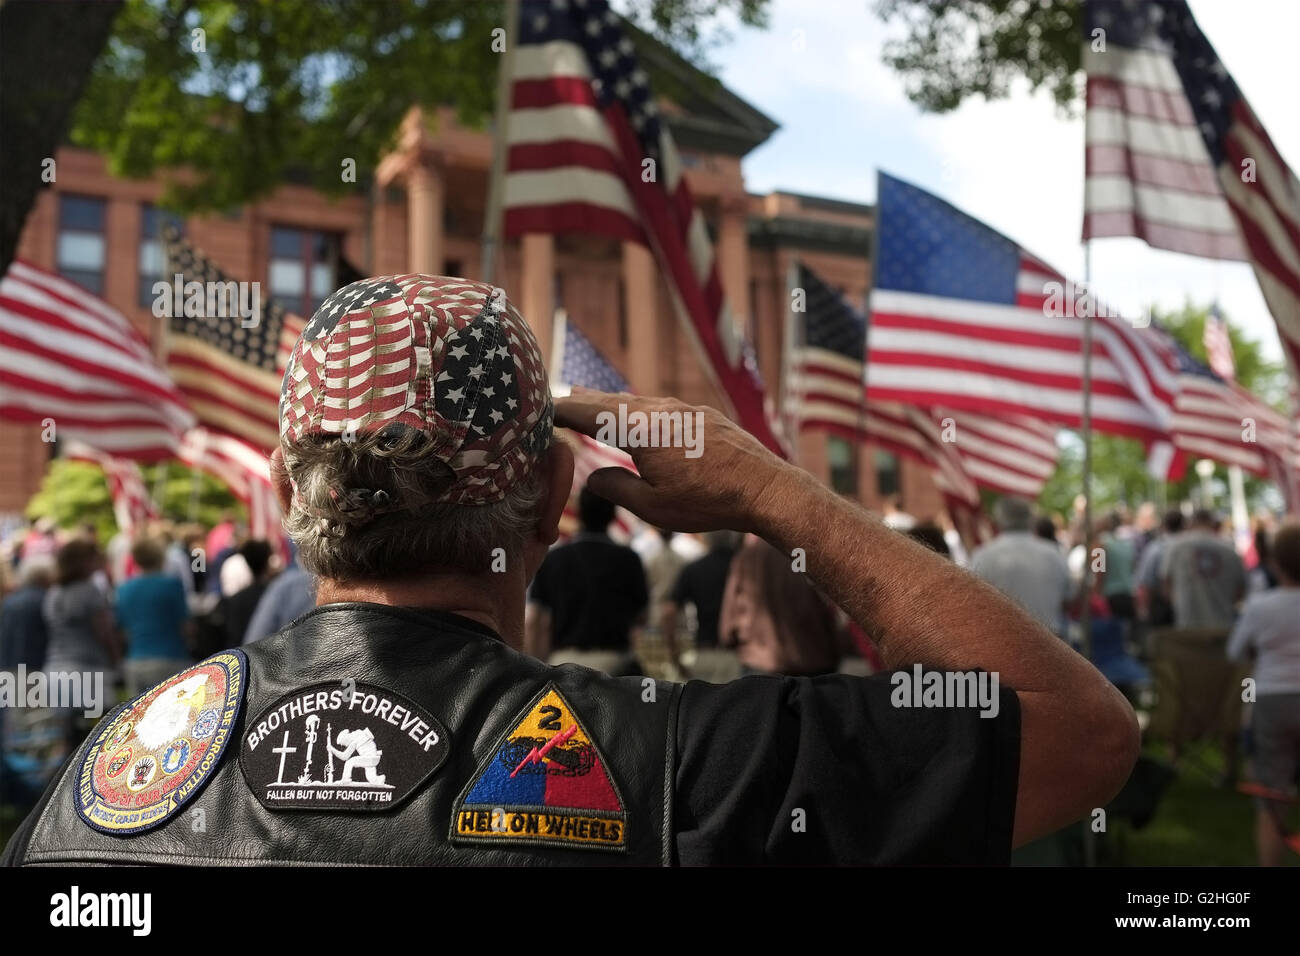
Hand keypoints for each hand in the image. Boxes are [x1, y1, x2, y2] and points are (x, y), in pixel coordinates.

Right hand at [554, 389, 792, 532]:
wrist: (765, 488)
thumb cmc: (707, 501)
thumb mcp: (652, 506)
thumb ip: (615, 488)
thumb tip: (592, 477)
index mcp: (639, 429)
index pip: (587, 412)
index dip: (559, 409)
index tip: (537, 406)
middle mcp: (657, 409)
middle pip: (608, 401)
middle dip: (579, 401)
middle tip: (553, 400)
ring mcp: (681, 408)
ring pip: (634, 402)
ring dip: (608, 404)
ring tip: (586, 401)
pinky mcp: (700, 414)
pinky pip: (657, 407)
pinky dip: (635, 409)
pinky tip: (634, 416)